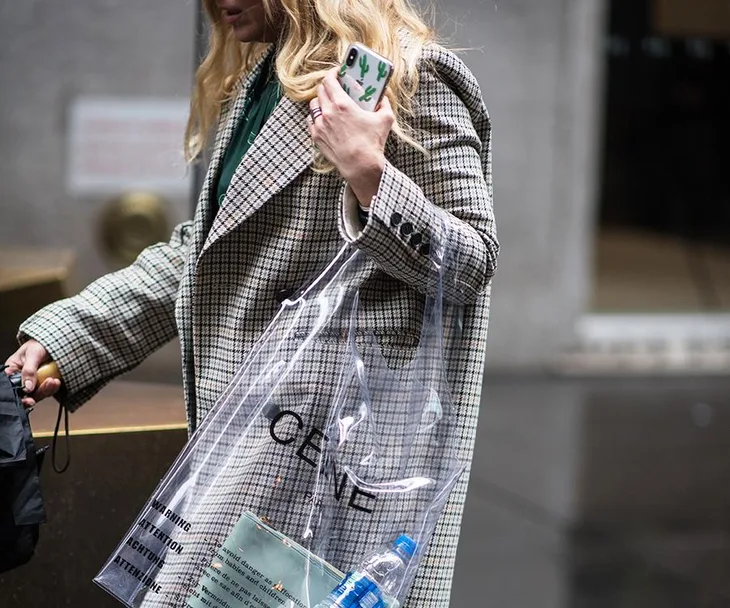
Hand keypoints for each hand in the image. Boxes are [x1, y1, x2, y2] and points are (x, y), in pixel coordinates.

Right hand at [4, 340, 60, 407]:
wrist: (55, 342)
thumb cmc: (39, 344)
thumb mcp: (32, 354)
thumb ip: (29, 370)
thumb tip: (27, 387)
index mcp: (13, 370)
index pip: (12, 386)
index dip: (20, 395)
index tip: (28, 397)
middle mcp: (22, 378)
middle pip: (26, 393)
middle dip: (37, 393)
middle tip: (47, 385)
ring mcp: (33, 382)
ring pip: (37, 394)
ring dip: (46, 390)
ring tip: (53, 381)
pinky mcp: (44, 384)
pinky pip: (47, 391)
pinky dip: (52, 388)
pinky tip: (56, 382)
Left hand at [308, 68, 394, 203]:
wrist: (360, 166)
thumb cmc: (372, 143)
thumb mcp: (385, 119)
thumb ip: (384, 103)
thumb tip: (383, 96)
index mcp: (342, 104)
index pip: (329, 80)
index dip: (332, 73)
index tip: (337, 72)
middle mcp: (327, 113)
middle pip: (320, 91)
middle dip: (327, 86)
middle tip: (335, 87)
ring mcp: (319, 125)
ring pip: (313, 105)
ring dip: (320, 101)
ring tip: (329, 103)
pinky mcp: (316, 137)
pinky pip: (311, 121)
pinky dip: (316, 117)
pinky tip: (324, 119)